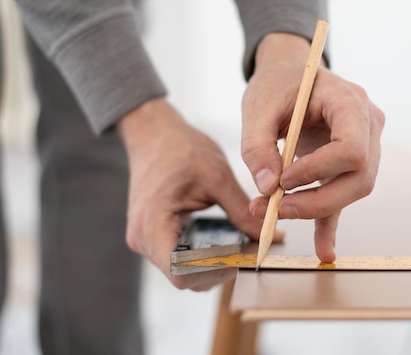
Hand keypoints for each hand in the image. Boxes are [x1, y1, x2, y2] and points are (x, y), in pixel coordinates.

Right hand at [118, 98, 279, 290]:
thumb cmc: (180, 148)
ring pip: (181, 270)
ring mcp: (145, 238)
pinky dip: (201, 255)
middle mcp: (142, 238)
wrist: (154, 133)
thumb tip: (267, 235)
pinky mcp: (152, 235)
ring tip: (236, 246)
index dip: (214, 273)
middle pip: (184, 276)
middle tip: (245, 253)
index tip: (239, 259)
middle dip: (217, 270)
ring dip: (210, 264)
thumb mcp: (217, 176)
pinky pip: (178, 257)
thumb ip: (241, 210)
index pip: (181, 272)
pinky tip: (220, 240)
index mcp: (154, 223)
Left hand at [241, 33, 384, 262]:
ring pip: (353, 190)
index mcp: (350, 103)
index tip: (282, 180)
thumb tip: (266, 188)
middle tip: (273, 208)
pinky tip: (323, 250)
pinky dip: (329, 223)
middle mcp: (368, 125)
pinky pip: (343, 196)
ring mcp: (365, 145)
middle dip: (316, 201)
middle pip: (359, 178)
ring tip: (271, 214)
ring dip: (314, 209)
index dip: (318, 172)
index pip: (351, 149)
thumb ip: (257, 147)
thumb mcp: (258, 107)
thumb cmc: (277, 84)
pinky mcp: (349, 164)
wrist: (289, 74)